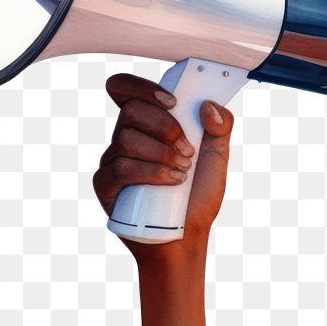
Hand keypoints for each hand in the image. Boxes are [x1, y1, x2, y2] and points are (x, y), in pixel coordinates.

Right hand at [93, 73, 234, 263]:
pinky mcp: (106, 185)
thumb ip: (220, 127)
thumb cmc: (198, 196)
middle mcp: (126, 138)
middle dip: (165, 126)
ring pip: (126, 138)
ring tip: (183, 171)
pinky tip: (172, 182)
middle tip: (188, 150)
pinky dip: (152, 172)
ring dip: (162, 153)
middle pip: (130, 110)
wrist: (187, 237)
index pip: (126, 90)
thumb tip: (208, 105)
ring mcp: (113, 161)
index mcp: (149, 125)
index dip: (143, 88)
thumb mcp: (218, 158)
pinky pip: (121, 168)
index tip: (173, 103)